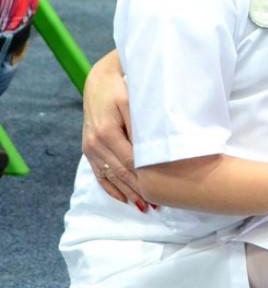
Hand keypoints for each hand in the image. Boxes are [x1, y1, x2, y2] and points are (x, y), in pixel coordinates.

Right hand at [82, 51, 144, 207]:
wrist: (99, 81)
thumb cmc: (121, 89)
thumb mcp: (132, 103)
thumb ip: (139, 126)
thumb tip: (150, 149)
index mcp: (107, 132)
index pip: (130, 162)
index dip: (145, 178)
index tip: (160, 190)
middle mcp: (95, 143)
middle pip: (121, 173)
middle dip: (138, 190)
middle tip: (156, 204)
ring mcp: (90, 148)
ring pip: (110, 177)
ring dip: (126, 193)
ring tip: (143, 206)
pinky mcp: (88, 149)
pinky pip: (98, 174)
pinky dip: (110, 188)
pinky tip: (122, 199)